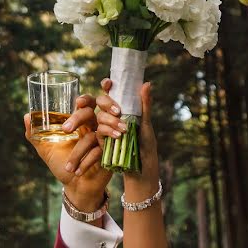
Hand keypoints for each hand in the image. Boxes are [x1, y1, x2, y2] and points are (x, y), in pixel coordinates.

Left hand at [24, 94, 111, 212]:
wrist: (75, 187)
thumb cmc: (62, 164)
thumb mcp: (47, 149)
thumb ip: (36, 134)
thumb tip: (26, 116)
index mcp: (81, 122)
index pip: (88, 103)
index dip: (86, 99)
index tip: (78, 102)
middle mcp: (94, 128)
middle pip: (91, 113)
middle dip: (78, 118)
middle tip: (66, 130)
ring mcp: (103, 140)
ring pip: (95, 135)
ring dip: (79, 151)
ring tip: (68, 167)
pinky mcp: (109, 153)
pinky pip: (99, 151)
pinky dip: (87, 161)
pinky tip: (77, 172)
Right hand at [95, 78, 159, 196]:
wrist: (141, 165)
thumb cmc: (145, 142)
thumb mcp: (146, 122)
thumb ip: (145, 104)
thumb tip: (147, 83)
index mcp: (121, 107)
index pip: (110, 92)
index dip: (107, 85)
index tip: (108, 83)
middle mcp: (110, 114)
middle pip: (100, 101)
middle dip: (106, 102)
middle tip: (117, 109)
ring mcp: (104, 126)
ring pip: (100, 116)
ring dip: (111, 120)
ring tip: (124, 128)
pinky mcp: (101, 139)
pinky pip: (99, 131)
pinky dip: (109, 131)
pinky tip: (118, 135)